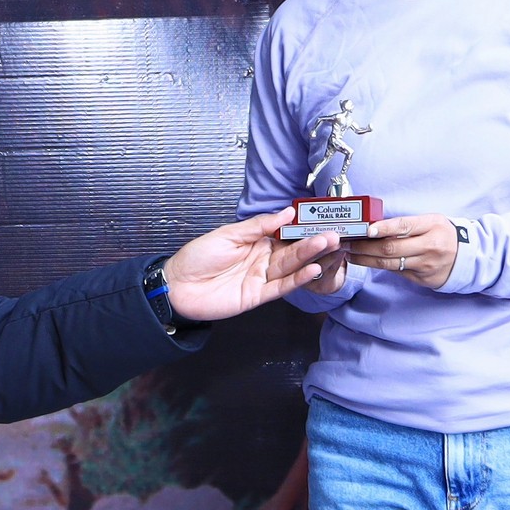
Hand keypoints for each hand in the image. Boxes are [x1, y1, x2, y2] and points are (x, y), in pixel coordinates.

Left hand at [160, 210, 346, 318]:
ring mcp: (261, 278)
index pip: (285, 233)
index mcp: (256, 241)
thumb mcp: (228, 234)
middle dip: (313, 242)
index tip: (322, 220)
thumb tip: (286, 213)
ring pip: (291, 267)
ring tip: (329, 246)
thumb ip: (259, 225)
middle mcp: (262, 259)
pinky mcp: (257, 296)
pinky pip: (281, 287)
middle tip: (333, 233)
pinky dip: (298, 279)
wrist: (177, 285)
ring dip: (310, 257)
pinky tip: (313, 270)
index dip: (303, 228)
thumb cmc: (197, 257)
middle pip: (292, 251)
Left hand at [340, 213, 458, 289]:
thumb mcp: (431, 221)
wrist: (466, 257)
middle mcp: (429, 247)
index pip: (403, 226)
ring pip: (390, 263)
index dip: (383, 228)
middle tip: (348, 243)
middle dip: (365, 246)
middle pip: (391, 248)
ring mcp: (425, 265)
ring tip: (351, 254)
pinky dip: (379, 266)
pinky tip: (366, 262)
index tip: (366, 230)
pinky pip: (396, 272)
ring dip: (366, 259)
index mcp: (432, 226)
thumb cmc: (444, 234)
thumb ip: (408, 224)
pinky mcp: (422, 279)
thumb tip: (377, 227)